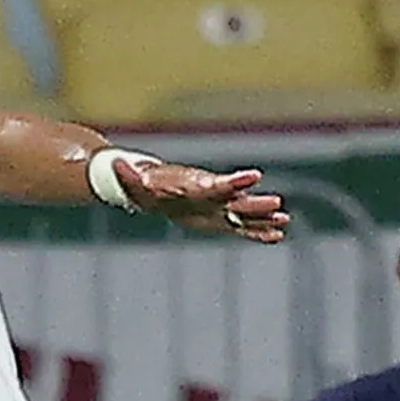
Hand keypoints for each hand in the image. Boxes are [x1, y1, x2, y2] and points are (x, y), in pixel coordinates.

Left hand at [118, 156, 288, 243]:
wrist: (151, 190)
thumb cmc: (143, 185)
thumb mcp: (133, 182)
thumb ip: (127, 175)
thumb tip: (115, 164)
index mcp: (195, 186)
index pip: (217, 184)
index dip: (235, 181)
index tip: (253, 176)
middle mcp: (211, 195)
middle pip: (236, 201)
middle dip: (255, 204)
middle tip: (277, 203)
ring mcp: (217, 207)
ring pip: (244, 214)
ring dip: (263, 218)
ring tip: (285, 221)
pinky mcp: (218, 219)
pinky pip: (240, 227)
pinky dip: (257, 231)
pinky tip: (276, 236)